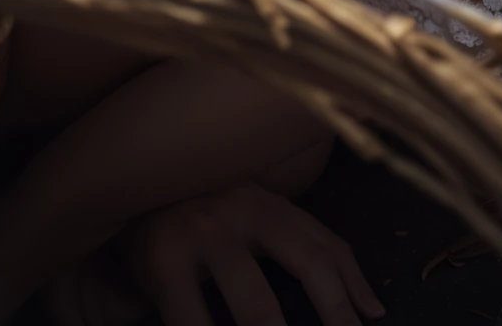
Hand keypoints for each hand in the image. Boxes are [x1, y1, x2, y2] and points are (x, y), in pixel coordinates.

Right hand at [126, 183, 383, 325]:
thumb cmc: (208, 216)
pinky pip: (196, 322)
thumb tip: (372, 310)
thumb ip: (315, 250)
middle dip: (334, 319)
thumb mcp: (262, 219)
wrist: (128, 189)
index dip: (349, 299)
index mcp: (268, 201)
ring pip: (256, 305)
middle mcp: (240, 208)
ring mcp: (201, 232)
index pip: (324, 250)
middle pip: (305, 264)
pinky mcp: (164, 262)